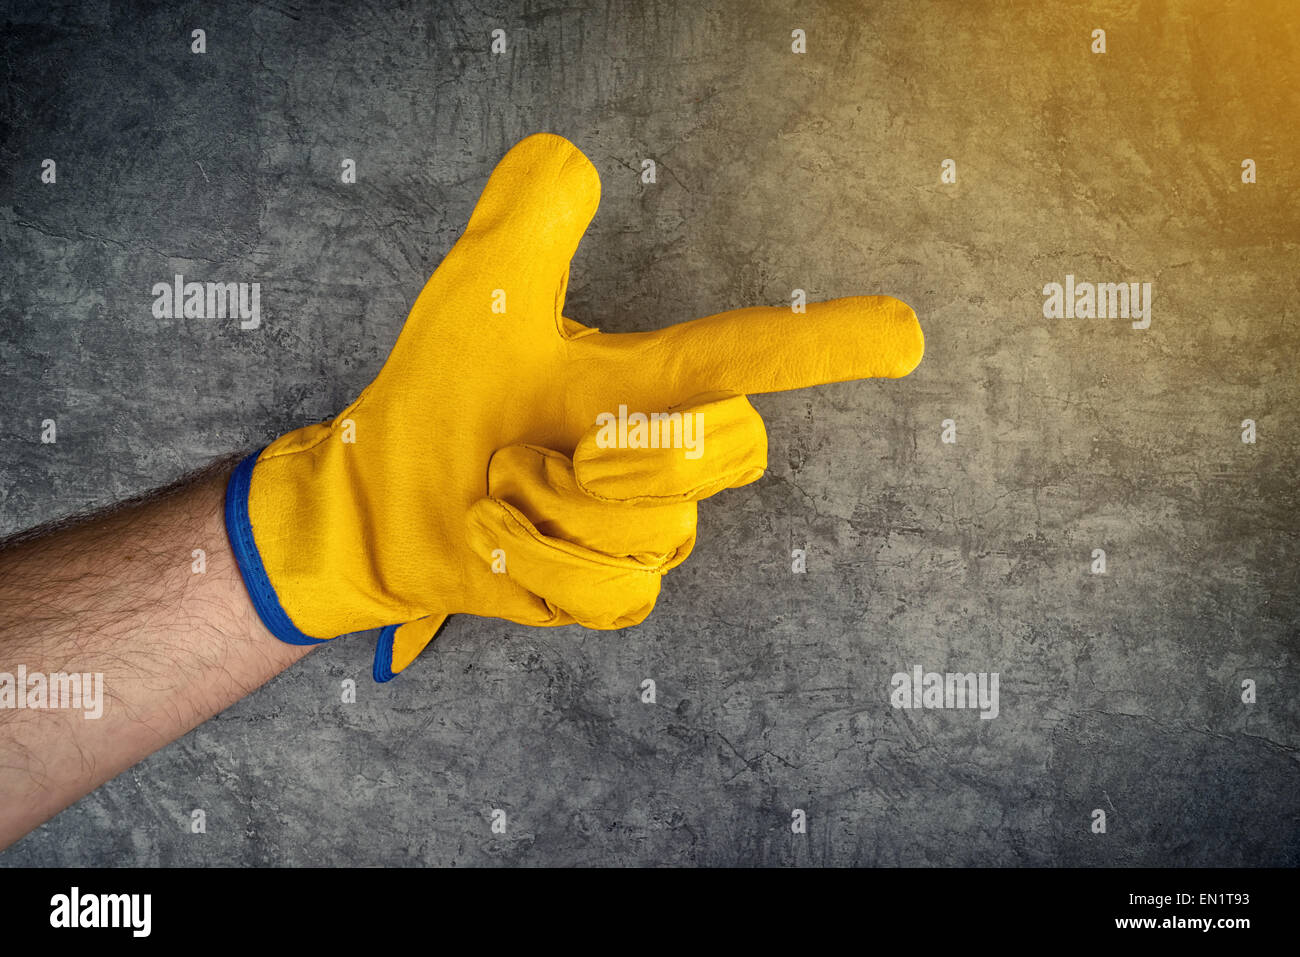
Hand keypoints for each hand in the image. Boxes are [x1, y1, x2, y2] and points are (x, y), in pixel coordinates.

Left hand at [224, 132, 923, 679]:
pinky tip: (496, 537)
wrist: (383, 500)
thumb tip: (568, 155)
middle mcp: (669, 456)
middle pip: (725, 448)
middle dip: (628, 449)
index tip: (903, 334)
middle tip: (533, 446)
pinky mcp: (613, 594)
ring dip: (548, 506)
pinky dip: (533, 561)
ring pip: (655, 529)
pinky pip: (612, 593)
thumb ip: (529, 220)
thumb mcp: (478, 293)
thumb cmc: (439, 396)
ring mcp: (647, 531)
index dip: (826, 343)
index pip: (754, 356)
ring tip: (500, 488)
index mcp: (651, 381)